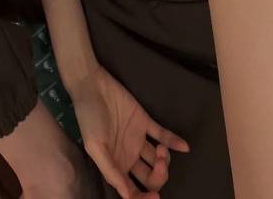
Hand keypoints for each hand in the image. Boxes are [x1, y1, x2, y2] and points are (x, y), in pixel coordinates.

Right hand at [68, 63, 190, 198]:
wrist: (92, 85)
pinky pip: (163, 135)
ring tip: (161, 149)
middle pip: (150, 177)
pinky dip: (174, 142)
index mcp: (116, 165)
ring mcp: (138, 139)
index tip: (155, 197)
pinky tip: (184, 147)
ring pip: (158, 159)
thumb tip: (127, 195)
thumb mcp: (94, 146)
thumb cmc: (89, 118)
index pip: (133, 191)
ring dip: (164, 159)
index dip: (144, 198)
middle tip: (159, 164)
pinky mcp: (145, 122)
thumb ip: (110, 170)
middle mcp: (128, 156)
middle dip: (158, 177)